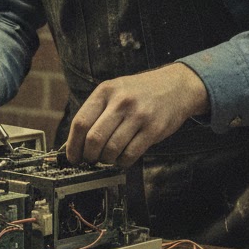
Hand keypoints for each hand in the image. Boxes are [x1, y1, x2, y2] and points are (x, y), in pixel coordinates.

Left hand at [65, 63, 209, 167]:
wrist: (176, 86)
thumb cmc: (140, 92)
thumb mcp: (115, 90)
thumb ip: (96, 111)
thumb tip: (76, 142)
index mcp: (105, 91)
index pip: (80, 122)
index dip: (73, 145)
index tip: (72, 156)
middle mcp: (121, 101)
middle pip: (94, 138)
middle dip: (89, 156)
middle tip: (91, 160)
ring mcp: (138, 115)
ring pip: (111, 149)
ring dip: (106, 160)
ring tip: (108, 158)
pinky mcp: (154, 129)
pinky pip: (131, 154)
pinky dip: (122, 162)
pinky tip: (122, 158)